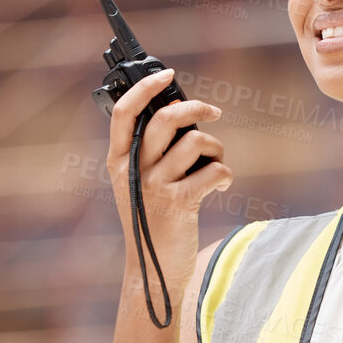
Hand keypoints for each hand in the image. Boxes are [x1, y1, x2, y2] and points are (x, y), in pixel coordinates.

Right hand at [105, 66, 233, 300]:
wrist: (153, 268)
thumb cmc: (153, 220)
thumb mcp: (140, 183)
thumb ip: (152, 152)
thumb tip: (181, 115)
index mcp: (118, 160)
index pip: (124, 112)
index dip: (146, 88)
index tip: (168, 74)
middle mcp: (132, 169)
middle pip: (165, 119)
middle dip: (195, 109)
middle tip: (213, 111)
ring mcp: (154, 185)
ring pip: (195, 143)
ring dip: (216, 148)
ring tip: (215, 163)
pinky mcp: (179, 203)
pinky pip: (213, 170)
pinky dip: (224, 173)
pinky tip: (221, 183)